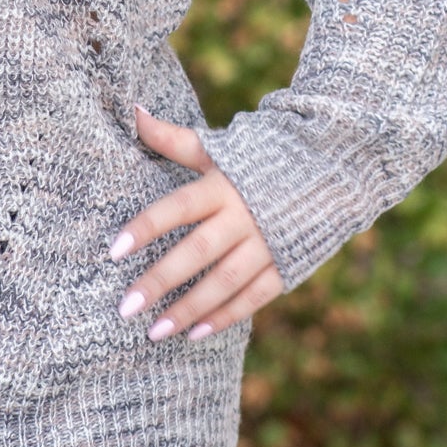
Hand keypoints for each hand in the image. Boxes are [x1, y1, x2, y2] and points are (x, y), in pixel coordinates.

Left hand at [109, 105, 281, 340]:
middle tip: (125, 307)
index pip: (176, 208)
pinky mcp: (288, 264)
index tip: (113, 251)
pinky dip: (225, 316)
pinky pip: (254, 296)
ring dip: (188, 309)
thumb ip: (173, 139)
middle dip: (160, 280)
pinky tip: (195, 333)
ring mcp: (268, 243)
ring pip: (224, 282)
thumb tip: (133, 112)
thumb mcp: (217, 148)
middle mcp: (244, 216)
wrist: (333, 167)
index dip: (144, 228)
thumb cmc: (260, 158)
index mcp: (222, 185)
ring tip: (155, 331)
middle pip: (197, 252)